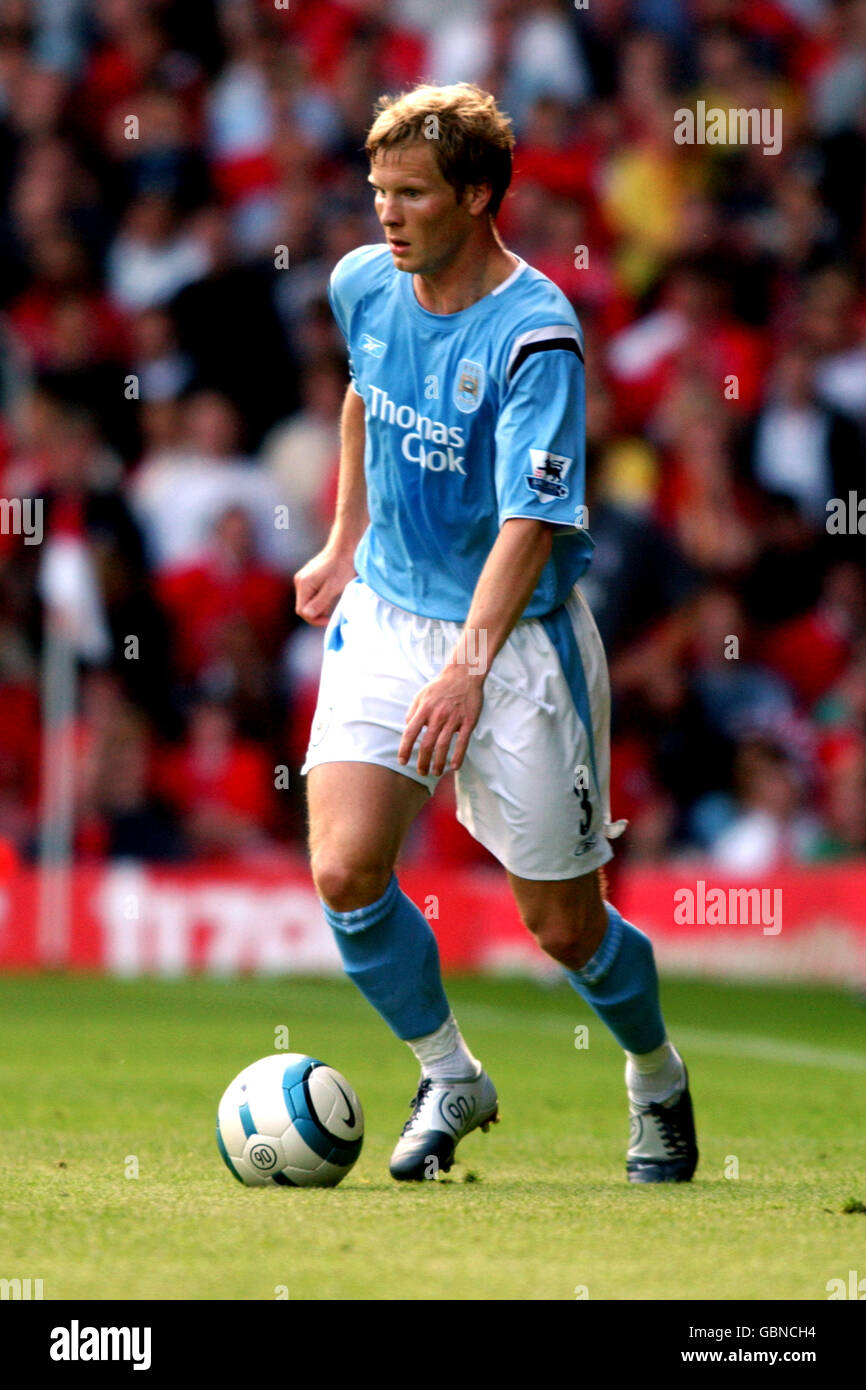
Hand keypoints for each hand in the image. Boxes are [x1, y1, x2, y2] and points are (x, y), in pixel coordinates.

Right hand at [294, 543, 356, 625]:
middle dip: (317, 612)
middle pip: (304, 606)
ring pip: (309, 600)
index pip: (302, 611)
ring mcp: (304, 578)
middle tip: (333, 611)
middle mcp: (300, 581)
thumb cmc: (342, 567)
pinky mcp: (310, 577)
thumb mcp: (333, 588)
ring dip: (320, 605)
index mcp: (303, 584)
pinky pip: (313, 593)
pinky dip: (321, 597)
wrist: (346, 547)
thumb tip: (307, 615)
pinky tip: (332, 594)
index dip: (314, 619)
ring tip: (334, 600)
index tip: (328, 620)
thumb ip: (319, 602)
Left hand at [398, 662, 484, 776]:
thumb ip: (413, 712)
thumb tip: (408, 728)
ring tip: (435, 773)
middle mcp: (437, 715)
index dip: (404, 749)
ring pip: (443, 746)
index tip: (402, 761)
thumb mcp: (421, 695)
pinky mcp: (468, 721)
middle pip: (427, 744)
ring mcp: (454, 719)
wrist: (464, 674)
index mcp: (424, 709)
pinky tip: (454, 767)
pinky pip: (463, 742)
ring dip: (438, 763)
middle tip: (421, 772)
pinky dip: (458, 756)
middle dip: (422, 762)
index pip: (410, 733)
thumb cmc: (440, 687)